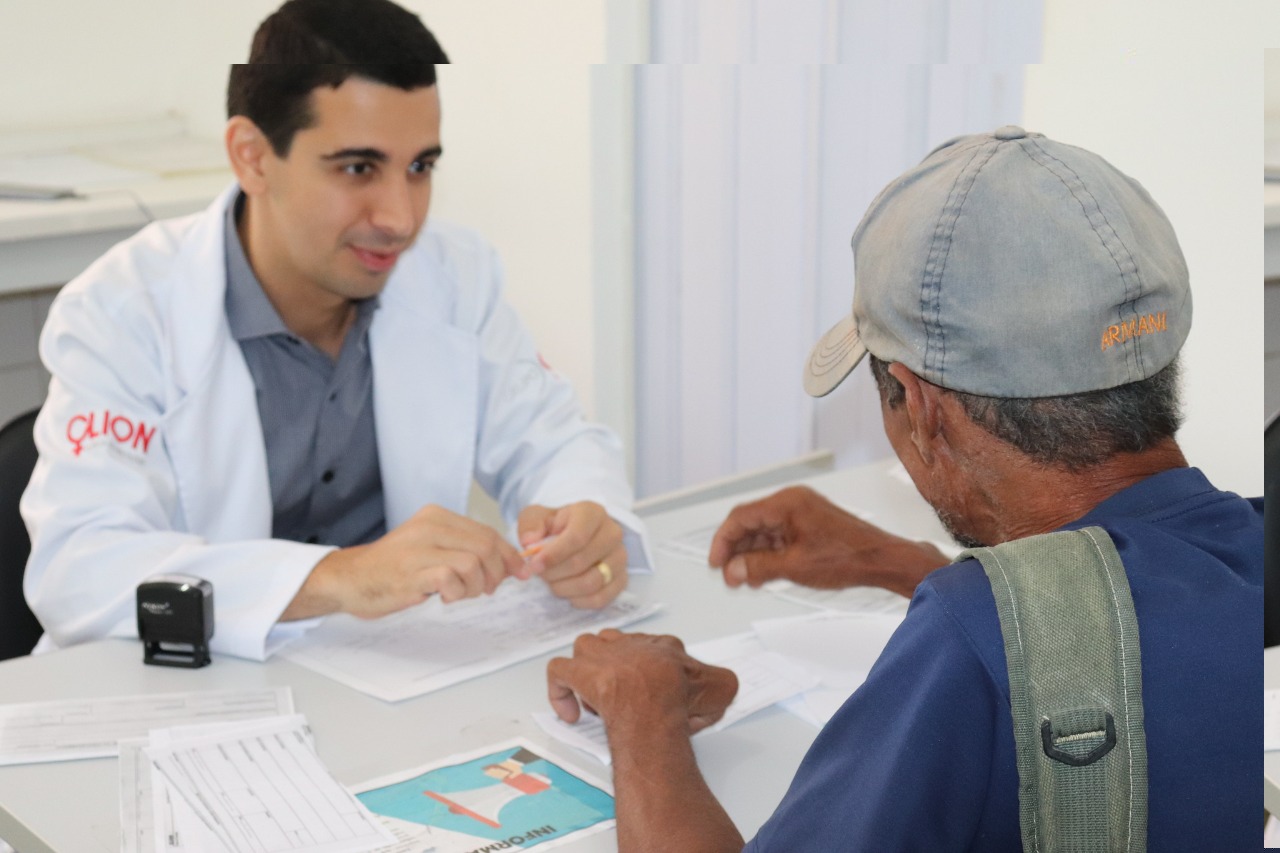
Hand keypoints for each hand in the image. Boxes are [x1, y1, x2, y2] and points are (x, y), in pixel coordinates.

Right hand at [283, 504, 522, 619]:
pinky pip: (451, 578)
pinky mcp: (410, 572)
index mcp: (437, 516)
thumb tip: (507, 564)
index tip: (520, 572)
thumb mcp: (431, 548)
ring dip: (475, 586)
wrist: (349, 579)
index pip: (488, 533)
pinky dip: (456, 592)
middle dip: (496, 573)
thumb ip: (464, 550)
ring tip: (459, 594)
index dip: (509, 556)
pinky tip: (443, 597)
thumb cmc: (393, 568)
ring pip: (473, 563)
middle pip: (486, 547)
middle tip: (486, 590)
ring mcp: (419, 549)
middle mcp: (429, 526)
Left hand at [518, 501, 627, 607]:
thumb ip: (530, 525)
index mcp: (592, 513)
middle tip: (540, 573)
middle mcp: (612, 533)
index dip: (553, 555)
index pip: (577, 537)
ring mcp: (620, 557)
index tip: (535, 565)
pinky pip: (601, 598)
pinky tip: (567, 592)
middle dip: (554, 572)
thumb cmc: (554, 526)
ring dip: (564, 588)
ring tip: (552, 582)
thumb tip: (530, 542)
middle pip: (581, 562)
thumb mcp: (536, 516)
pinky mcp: (621, 579)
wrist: (574, 536)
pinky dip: (579, 600)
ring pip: (592, 582)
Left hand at [547, 629, 737, 734]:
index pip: (652, 650)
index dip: (651, 675)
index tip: (655, 699)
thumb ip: (720, 683)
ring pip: (586, 650)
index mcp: (661, 647)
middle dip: (617, 670)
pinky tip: (571, 713)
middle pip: (616, 646)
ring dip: (588, 673)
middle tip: (624, 700)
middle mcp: (631, 645)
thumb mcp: (721, 689)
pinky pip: (558, 672)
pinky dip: (560, 691)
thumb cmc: (682, 701)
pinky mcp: (581, 672)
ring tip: (598, 701)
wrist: (658, 706)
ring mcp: (603, 656)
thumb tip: (715, 689)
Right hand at [707, 486, 949, 597]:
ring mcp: (802, 511)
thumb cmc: (847, 558)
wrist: (881, 559)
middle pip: (751, 523)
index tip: (715, 563)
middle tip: (730, 577)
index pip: (740, 517)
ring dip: (752, 554)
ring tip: (746, 580)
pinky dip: (769, 552)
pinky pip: (780, 534)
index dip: (723, 541)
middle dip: (737, 551)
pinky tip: (764, 574)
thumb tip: (733, 570)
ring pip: (764, 530)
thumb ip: (758, 567)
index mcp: (786, 503)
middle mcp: (792, 501)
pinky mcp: (810, 522)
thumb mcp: (794, 567)